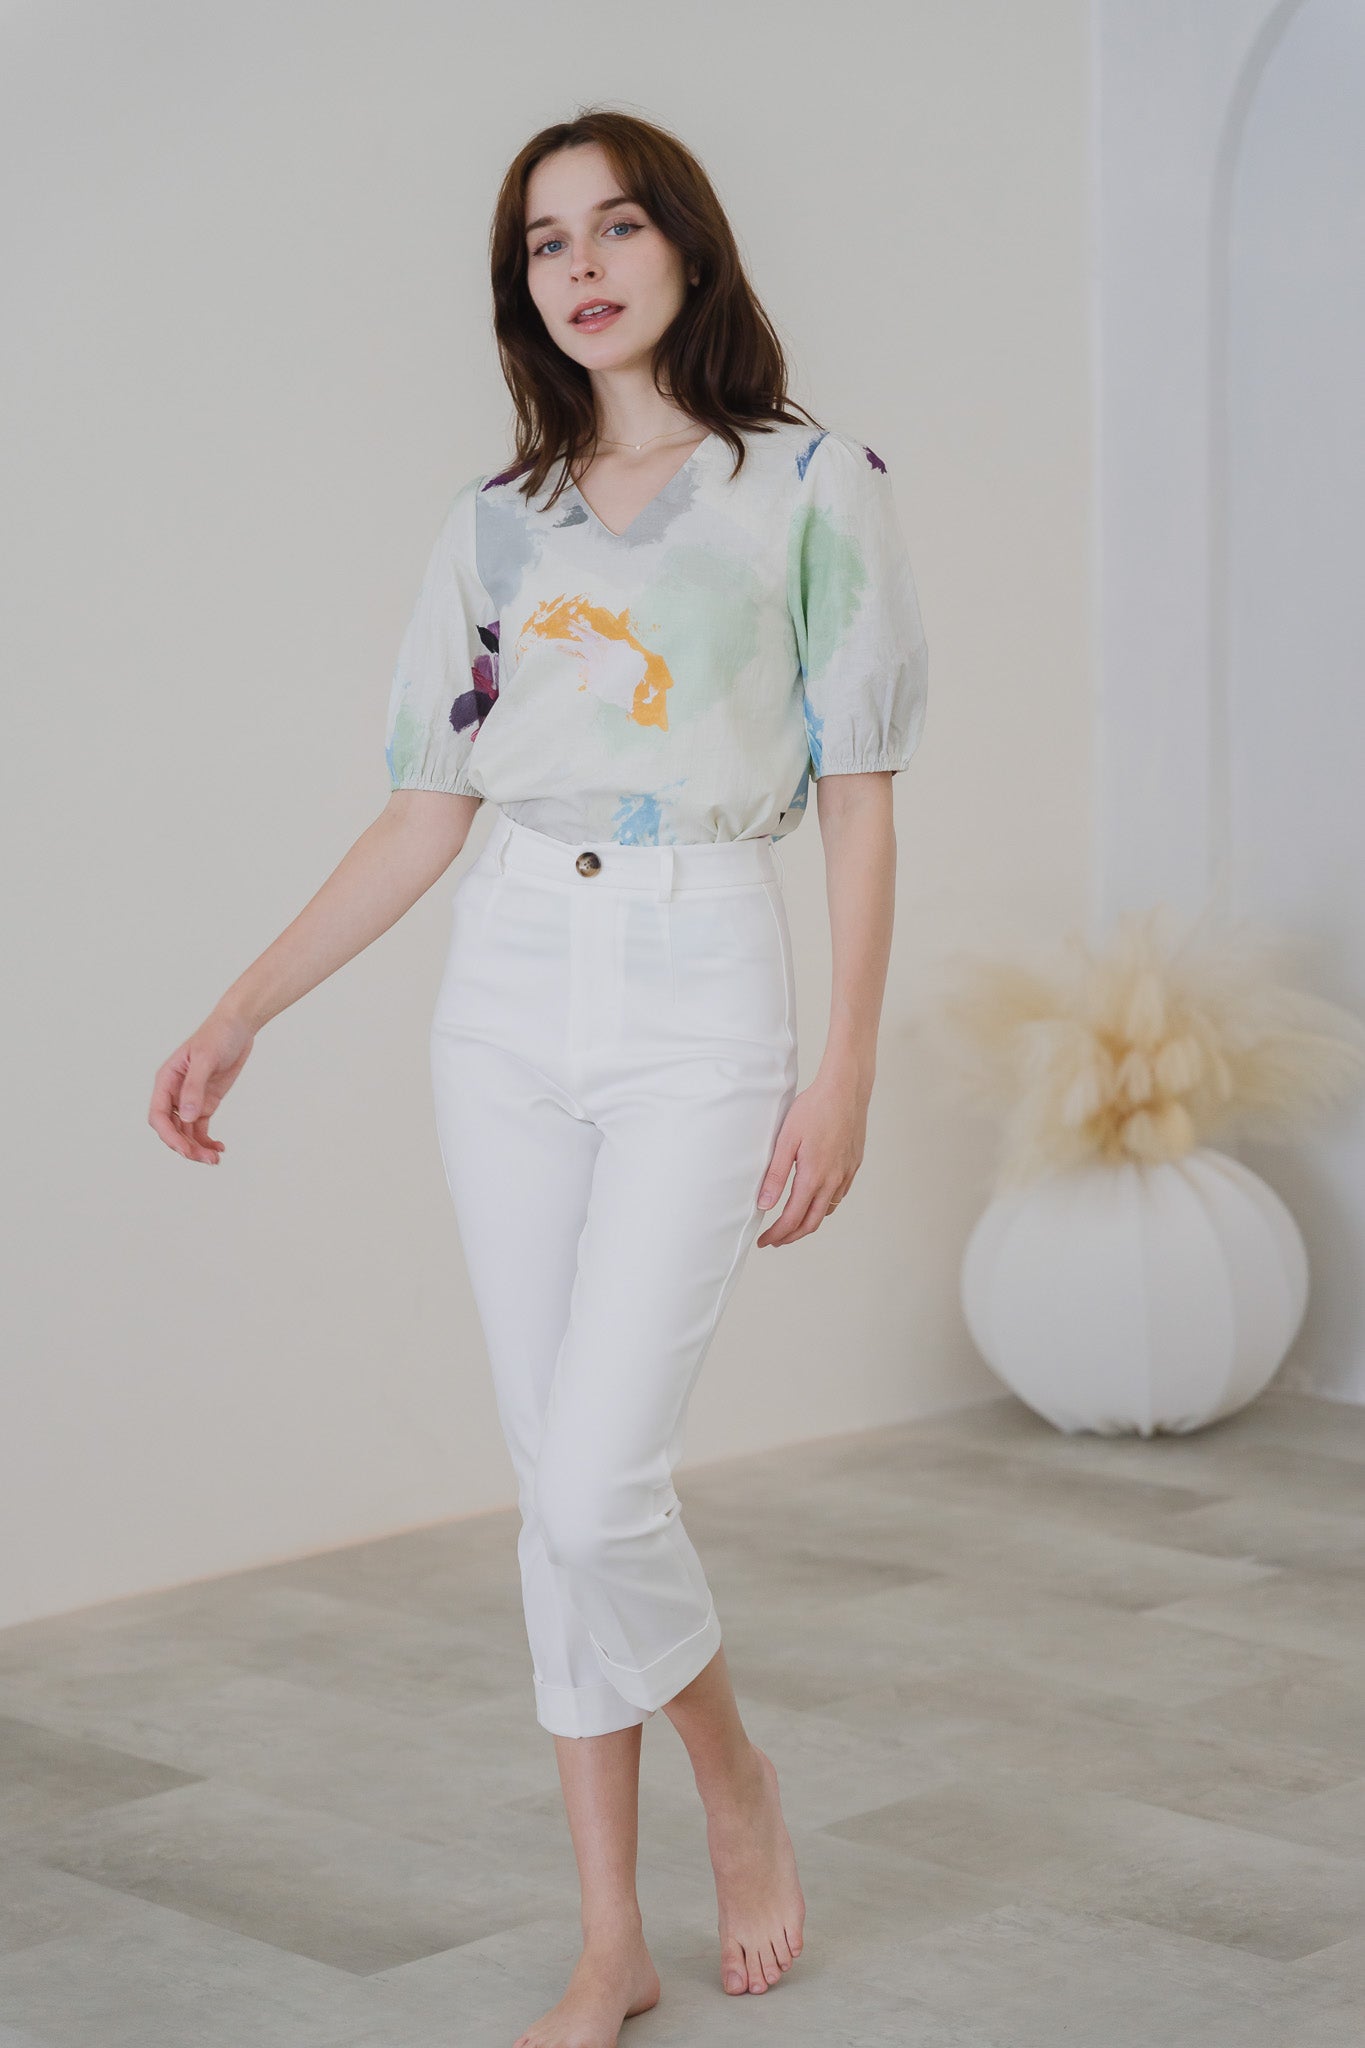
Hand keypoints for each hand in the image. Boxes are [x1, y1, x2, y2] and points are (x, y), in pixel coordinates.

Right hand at [148, 1008, 255, 1162]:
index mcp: (166, 1081)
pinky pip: (201, 1128)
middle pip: (172, 1129)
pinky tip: (219, 1148)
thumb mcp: (205, 1059)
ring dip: (197, 1148)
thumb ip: (194, 1088)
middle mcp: (174, 1093)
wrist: (238, 1026)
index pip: (159, 1116)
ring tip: (215, 1159)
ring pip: (186, 1132)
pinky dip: (207, 1141)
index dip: (169, 1136)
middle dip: (185, 1146)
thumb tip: (185, 1116)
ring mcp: (190, 1100)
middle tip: (207, 1159)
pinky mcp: (206, 1103)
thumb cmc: (218, 1035)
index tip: (186, 1149)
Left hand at [754, 1069, 867, 1247]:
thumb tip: (764, 1204)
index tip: (764, 1241)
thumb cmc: (813, 1109)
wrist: (845, 1090)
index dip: (777, 1234)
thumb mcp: (786, 1140)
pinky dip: (823, 1206)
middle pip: (811, 1223)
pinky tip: (814, 1200)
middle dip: (791, 1236)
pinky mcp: (853, 1165)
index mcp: (813, 1176)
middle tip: (775, 1241)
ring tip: (791, 1223)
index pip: (793, 1218)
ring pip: (826, 1210)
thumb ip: (775, 1174)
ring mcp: (846, 1174)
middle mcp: (833, 1180)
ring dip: (808, 1222)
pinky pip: (838, 1196)